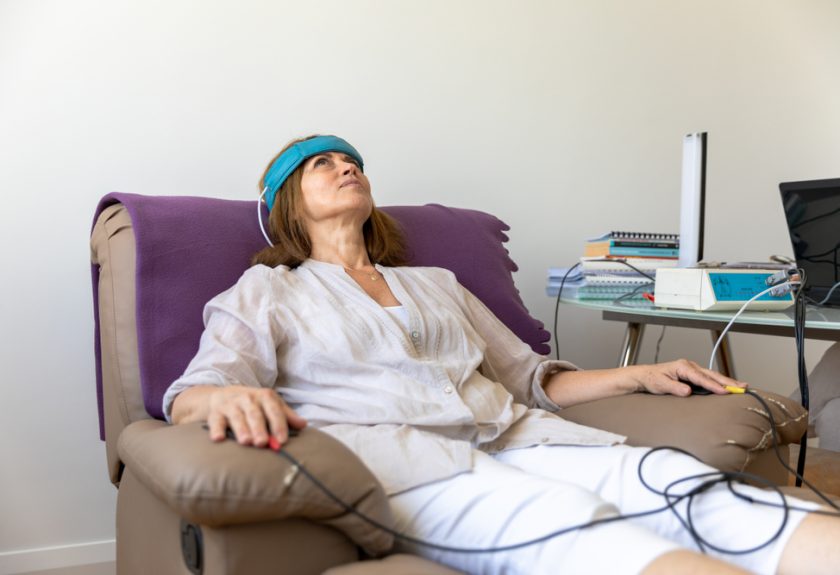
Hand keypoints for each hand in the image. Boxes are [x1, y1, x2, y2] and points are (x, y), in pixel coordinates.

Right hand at [205, 386, 306, 448]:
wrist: (223, 395)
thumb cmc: (254, 404)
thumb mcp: (271, 405)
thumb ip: (287, 416)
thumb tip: (304, 425)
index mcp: (265, 397)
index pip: (274, 410)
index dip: (279, 425)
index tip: (282, 440)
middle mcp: (247, 399)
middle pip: (255, 414)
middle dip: (259, 428)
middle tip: (263, 443)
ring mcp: (231, 405)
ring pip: (237, 417)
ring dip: (241, 429)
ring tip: (246, 442)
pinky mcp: (216, 413)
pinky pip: (216, 421)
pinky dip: (216, 429)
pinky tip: (218, 439)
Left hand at [628, 359, 747, 396]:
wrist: (645, 376)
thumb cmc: (652, 379)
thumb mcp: (661, 385)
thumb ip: (675, 388)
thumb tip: (688, 391)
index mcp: (682, 366)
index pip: (701, 377)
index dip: (713, 385)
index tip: (724, 391)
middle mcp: (689, 366)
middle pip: (711, 374)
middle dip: (727, 381)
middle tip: (742, 387)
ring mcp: (692, 370)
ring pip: (712, 375)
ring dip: (726, 381)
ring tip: (741, 387)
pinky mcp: (692, 375)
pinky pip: (708, 378)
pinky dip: (719, 382)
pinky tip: (728, 387)